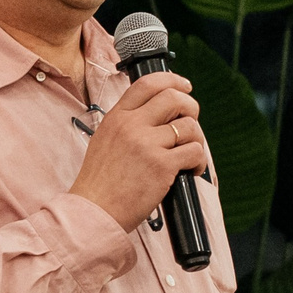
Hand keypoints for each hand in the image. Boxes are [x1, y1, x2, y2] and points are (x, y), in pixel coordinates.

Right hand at [68, 71, 204, 234]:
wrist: (93, 211)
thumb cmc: (100, 182)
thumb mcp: (105, 140)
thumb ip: (128, 123)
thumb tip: (161, 115)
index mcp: (117, 117)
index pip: (148, 83)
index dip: (172, 80)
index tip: (184, 87)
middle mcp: (131, 125)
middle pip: (174, 98)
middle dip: (190, 107)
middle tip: (190, 122)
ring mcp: (147, 144)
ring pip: (189, 126)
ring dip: (197, 139)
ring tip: (190, 154)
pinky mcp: (162, 165)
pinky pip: (194, 152)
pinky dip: (199, 161)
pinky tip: (191, 170)